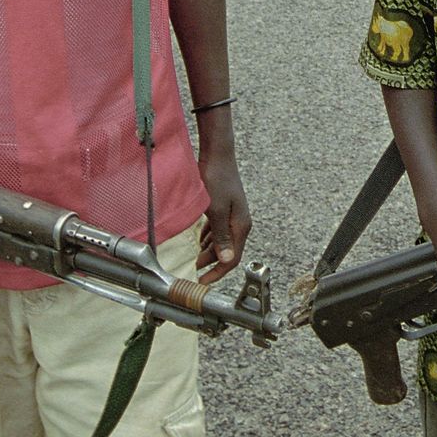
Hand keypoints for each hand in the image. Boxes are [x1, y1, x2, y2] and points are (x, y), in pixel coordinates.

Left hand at [195, 150, 251, 285]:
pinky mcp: (227, 208)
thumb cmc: (216, 180)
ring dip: (210, 251)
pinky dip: (210, 239)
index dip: (218, 272)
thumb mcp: (216, 210)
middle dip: (212, 263)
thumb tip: (227, 260)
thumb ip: (221, 236)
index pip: (233, 258)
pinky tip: (200, 241)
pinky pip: (219, 230)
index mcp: (241, 225)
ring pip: (223, 241)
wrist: (218, 155)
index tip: (203, 281)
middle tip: (195, 271)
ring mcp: (234, 215)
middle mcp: (240, 222)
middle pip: (228, 251)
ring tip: (195, 258)